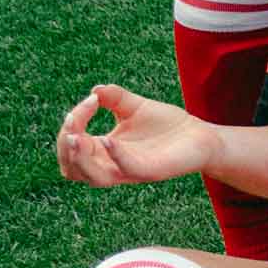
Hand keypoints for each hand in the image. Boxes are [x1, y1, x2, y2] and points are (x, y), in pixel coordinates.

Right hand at [57, 80, 216, 188]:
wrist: (201, 135)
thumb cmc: (166, 125)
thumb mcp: (135, 106)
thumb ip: (114, 98)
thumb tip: (95, 90)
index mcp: (104, 151)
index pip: (73, 145)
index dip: (73, 123)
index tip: (91, 100)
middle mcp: (112, 165)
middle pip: (72, 168)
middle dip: (66, 144)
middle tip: (72, 119)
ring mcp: (130, 171)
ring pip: (93, 177)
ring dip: (80, 158)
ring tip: (76, 137)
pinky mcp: (150, 172)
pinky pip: (126, 169)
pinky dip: (115, 155)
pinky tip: (107, 139)